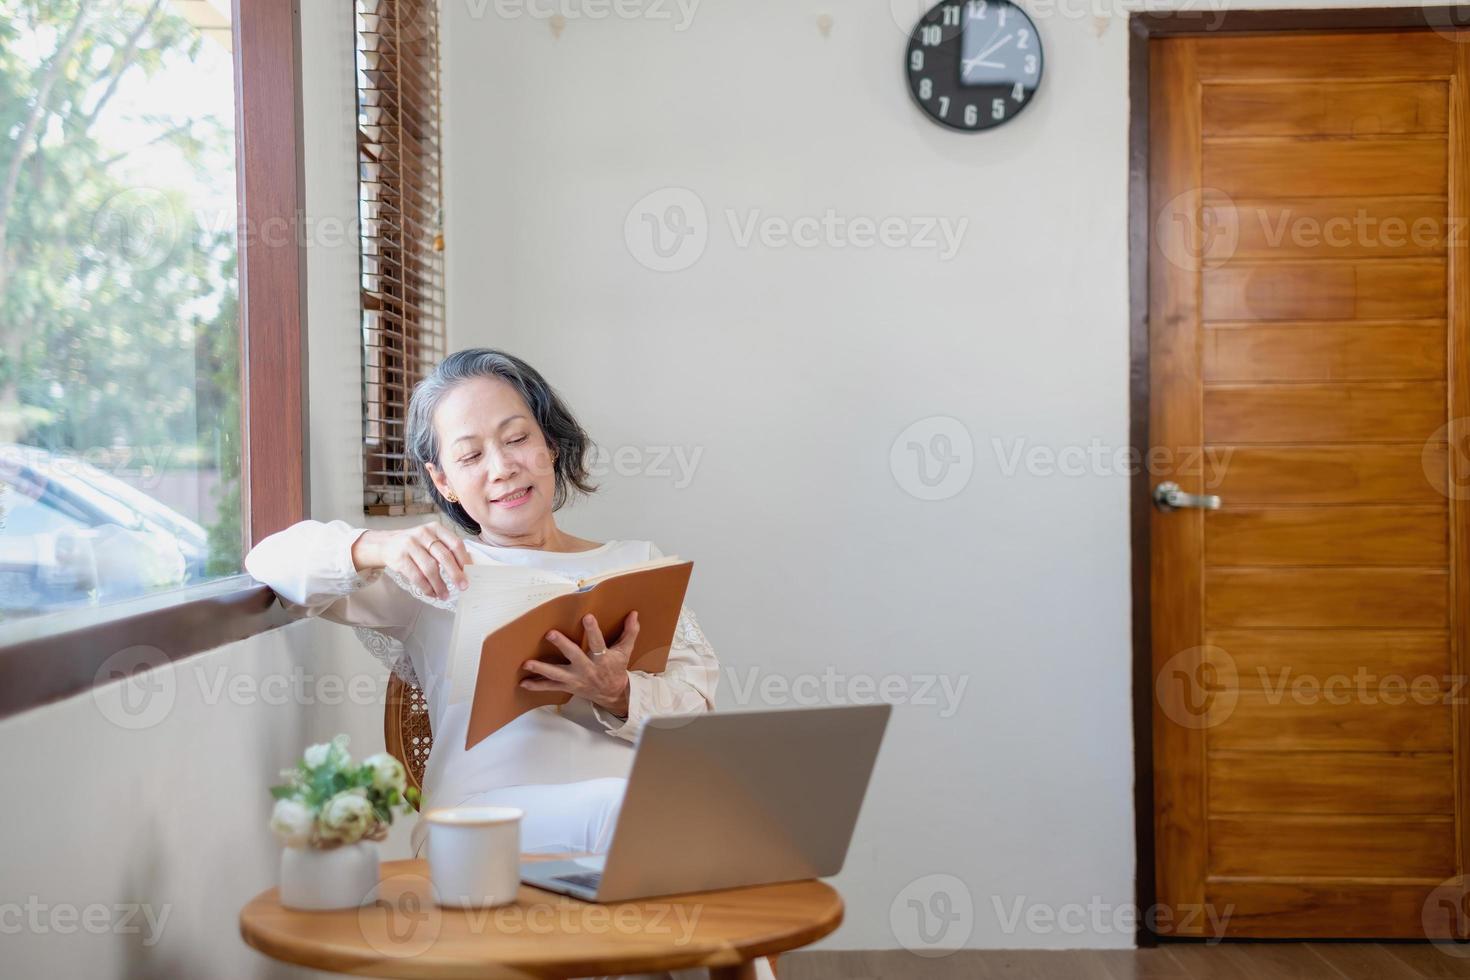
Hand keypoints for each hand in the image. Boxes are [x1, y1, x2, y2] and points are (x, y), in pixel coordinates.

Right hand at [352, 522, 470, 600]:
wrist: (386, 544)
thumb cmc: (416, 544)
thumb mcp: (431, 539)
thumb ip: (446, 549)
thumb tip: (466, 569)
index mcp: (435, 528)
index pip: (455, 543)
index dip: (464, 559)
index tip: (470, 572)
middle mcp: (423, 534)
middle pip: (444, 556)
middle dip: (456, 574)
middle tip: (463, 587)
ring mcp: (410, 545)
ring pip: (430, 568)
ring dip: (440, 585)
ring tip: (445, 595)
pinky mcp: (400, 558)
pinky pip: (417, 576)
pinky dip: (426, 587)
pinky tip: (432, 593)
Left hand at [521, 611, 639, 716]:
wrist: (612, 694)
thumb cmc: (616, 669)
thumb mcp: (625, 651)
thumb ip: (629, 632)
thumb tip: (634, 614)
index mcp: (602, 658)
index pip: (598, 642)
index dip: (593, 630)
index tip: (587, 617)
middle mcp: (587, 669)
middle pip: (574, 656)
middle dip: (562, 645)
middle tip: (550, 634)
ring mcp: (576, 679)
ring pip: (557, 674)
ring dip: (542, 669)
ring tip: (527, 663)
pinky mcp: (568, 686)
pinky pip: (550, 687)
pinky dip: (536, 686)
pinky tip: (523, 683)